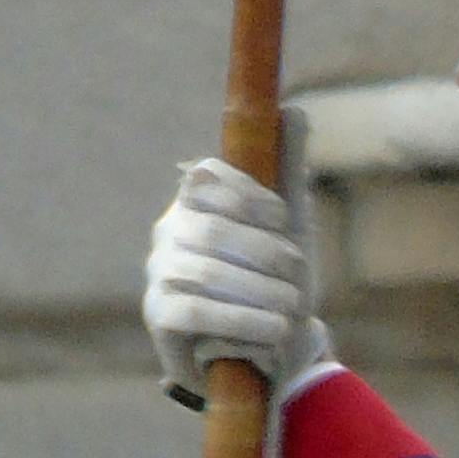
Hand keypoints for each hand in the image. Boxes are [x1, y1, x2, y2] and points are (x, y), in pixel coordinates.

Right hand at [141, 156, 327, 399]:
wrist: (267, 347)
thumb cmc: (275, 277)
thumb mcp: (290, 226)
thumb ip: (287, 171)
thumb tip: (292, 110)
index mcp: (197, 203)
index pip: (204, 177)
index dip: (244, 192)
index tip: (283, 216)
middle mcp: (170, 232)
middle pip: (211, 229)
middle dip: (264, 250)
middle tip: (298, 269)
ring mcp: (160, 273)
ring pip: (204, 273)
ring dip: (260, 290)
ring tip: (293, 307)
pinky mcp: (160, 316)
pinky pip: (194, 313)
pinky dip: (241, 321)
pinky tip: (275, 329)